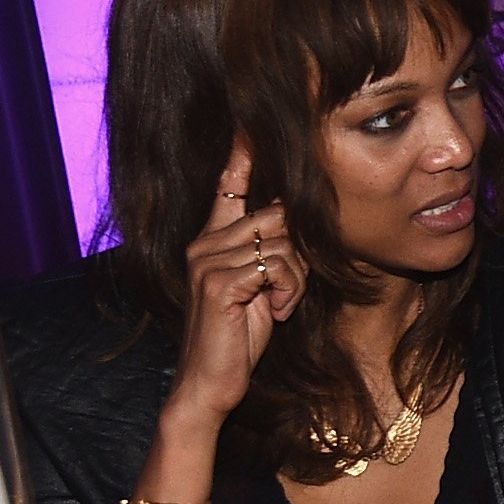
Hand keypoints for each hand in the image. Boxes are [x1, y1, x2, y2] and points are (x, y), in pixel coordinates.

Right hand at [164, 145, 305, 427]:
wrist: (211, 383)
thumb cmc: (240, 336)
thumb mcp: (261, 287)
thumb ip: (273, 253)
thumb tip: (299, 222)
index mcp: (212, 240)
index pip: (227, 186)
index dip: (242, 153)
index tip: (250, 121)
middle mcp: (205, 243)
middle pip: (277, 216)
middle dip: (298, 253)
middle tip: (287, 289)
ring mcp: (208, 261)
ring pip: (283, 244)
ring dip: (295, 278)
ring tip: (279, 304)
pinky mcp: (219, 283)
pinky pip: (277, 268)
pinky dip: (288, 291)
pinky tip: (275, 312)